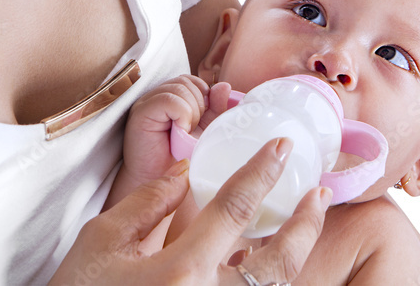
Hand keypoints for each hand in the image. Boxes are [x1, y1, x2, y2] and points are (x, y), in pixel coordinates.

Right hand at [50, 138, 330, 285]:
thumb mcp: (100, 242)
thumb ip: (148, 202)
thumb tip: (187, 171)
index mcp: (181, 273)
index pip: (234, 208)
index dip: (261, 171)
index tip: (279, 146)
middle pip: (279, 262)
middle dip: (306, 224)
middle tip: (319, 193)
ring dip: (295, 255)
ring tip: (304, 224)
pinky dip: (266, 282)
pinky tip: (265, 262)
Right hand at [111, 75, 231, 202]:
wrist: (159, 181)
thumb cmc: (179, 157)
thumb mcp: (204, 130)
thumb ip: (214, 107)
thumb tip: (223, 86)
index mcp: (170, 96)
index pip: (192, 80)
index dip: (204, 96)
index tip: (202, 119)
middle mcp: (155, 95)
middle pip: (187, 81)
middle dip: (199, 104)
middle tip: (193, 128)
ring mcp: (146, 102)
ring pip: (180, 88)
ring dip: (192, 111)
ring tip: (186, 132)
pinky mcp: (141, 112)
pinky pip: (169, 100)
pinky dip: (182, 114)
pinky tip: (180, 131)